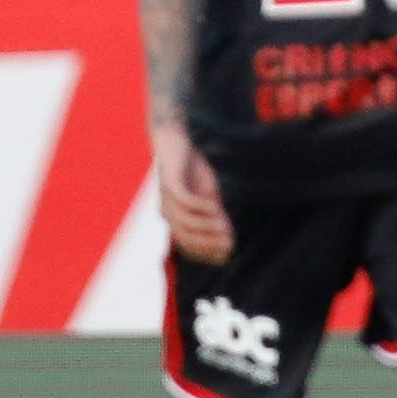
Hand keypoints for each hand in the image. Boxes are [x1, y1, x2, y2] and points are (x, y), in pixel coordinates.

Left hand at [151, 119, 232, 264]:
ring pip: (186, 222)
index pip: (188, 245)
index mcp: (174, 219)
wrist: (175, 142)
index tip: (226, 256)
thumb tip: (228, 237)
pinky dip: (201, 206)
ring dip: (207, 226)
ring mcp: (167, 200)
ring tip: (226, 227)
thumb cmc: (192, 170)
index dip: (206, 252)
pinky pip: (185, 201)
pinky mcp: (169, 184)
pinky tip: (215, 206)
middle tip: (229, 244)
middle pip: (186, 237)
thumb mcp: (208, 195)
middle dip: (209, 243)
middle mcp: (167, 213)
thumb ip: (215, 214)